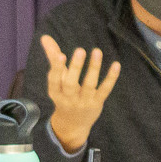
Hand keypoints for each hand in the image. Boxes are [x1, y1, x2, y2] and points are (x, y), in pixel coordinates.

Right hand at [40, 36, 121, 153]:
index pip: (54, 80)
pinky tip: (116, 65)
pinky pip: (104, 90)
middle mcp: (68, 98)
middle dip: (75, 67)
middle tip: (80, 50)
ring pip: (89, 85)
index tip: (60, 55)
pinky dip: (111, 78)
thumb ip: (52, 57)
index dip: (57, 68)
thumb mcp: (57, 79)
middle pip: (71, 84)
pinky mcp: (97, 103)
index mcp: (55, 91)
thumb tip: (45, 36)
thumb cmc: (64, 95)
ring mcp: (83, 102)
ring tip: (96, 51)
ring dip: (93, 68)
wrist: (73, 124)